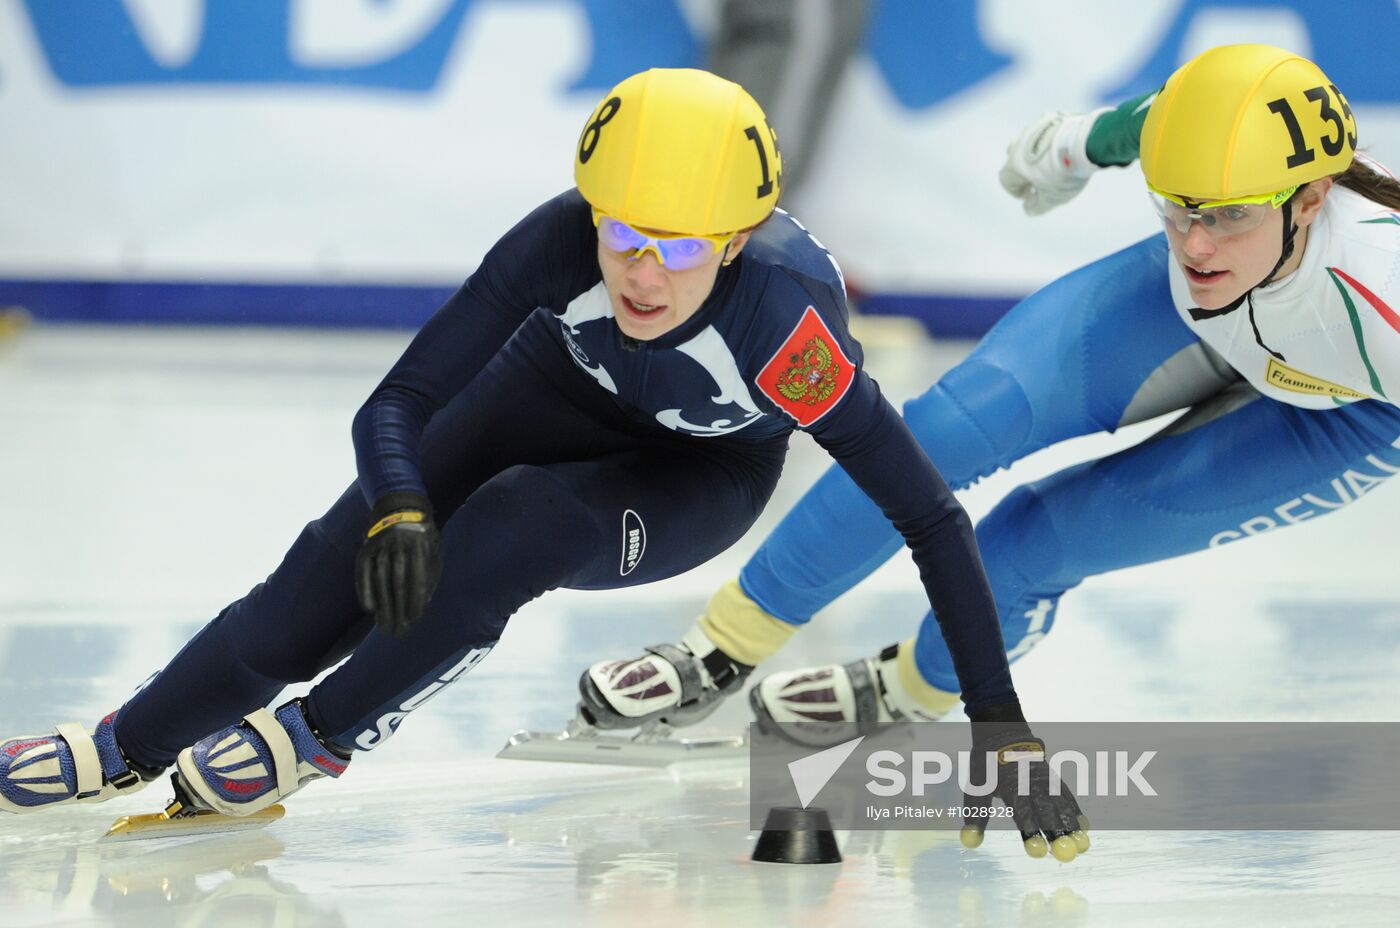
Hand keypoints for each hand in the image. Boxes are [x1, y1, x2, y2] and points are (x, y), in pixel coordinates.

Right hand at [355, 492, 441, 637]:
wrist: (399, 507)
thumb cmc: (422, 535)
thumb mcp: (434, 548)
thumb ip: (431, 573)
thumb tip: (424, 603)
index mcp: (420, 543)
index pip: (418, 577)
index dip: (416, 599)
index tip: (414, 619)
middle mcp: (398, 544)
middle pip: (397, 582)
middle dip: (398, 609)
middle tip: (397, 631)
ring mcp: (380, 545)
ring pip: (380, 579)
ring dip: (382, 605)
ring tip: (384, 626)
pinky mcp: (366, 548)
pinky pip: (363, 572)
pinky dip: (364, 590)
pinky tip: (369, 608)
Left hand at [959, 704, 1088, 861]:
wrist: (1003, 737)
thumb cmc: (988, 769)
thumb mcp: (977, 790)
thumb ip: (976, 816)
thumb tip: (968, 843)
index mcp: (1012, 788)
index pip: (1023, 814)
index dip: (1031, 833)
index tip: (1039, 852)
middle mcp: (1032, 785)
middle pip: (1046, 812)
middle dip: (1056, 833)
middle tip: (1064, 853)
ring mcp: (1046, 781)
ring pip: (1061, 805)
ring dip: (1071, 826)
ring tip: (1082, 846)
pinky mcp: (1054, 779)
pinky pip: (1067, 796)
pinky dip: (1076, 811)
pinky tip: (1084, 828)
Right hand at [998, 111, 1098, 215]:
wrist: (1084, 142)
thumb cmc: (1063, 174)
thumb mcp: (1051, 198)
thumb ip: (1036, 207)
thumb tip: (1029, 208)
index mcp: (1013, 164)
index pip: (1006, 181)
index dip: (1016, 191)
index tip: (1030, 196)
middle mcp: (1018, 144)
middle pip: (1015, 160)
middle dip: (1026, 171)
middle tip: (1041, 180)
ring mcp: (1034, 128)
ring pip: (1031, 144)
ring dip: (1038, 155)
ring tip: (1055, 163)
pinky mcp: (1051, 117)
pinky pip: (1047, 132)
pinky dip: (1051, 142)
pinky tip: (1064, 149)